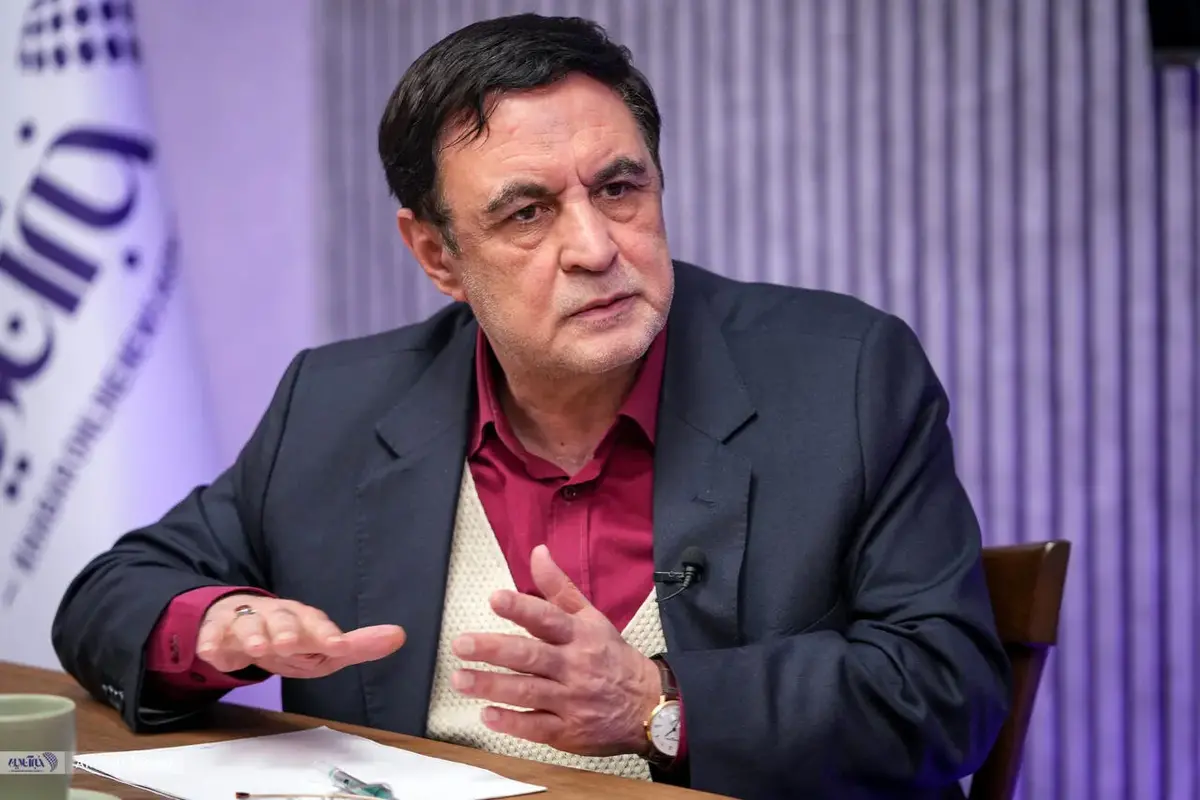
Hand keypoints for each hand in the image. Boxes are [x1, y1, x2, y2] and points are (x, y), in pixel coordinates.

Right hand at [196, 595, 405, 678]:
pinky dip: (212, 642)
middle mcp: (277, 614)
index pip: (318, 622)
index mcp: (305, 618)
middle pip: (283, 619)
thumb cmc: (292, 638)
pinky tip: (212, 652)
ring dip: (252, 636)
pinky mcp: (219, 631)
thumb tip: (399, 636)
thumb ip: (358, 645)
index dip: (326, 633)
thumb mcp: (324, 647)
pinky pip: (213, 634)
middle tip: (288, 645)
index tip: (337, 645)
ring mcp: (246, 620)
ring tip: (256, 649)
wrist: (243, 624)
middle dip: (286, 631)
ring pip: (248, 624)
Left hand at [450, 545, 661, 756]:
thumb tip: (537, 552)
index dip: (521, 608)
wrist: (647, 706)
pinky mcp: (567, 731)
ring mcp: (570, 701)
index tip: (495, 599)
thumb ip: (560, 588)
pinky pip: (536, 727)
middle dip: (494, 650)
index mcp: (579, 635)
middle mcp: (574, 666)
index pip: (548, 619)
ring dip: (492, 686)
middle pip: (531, 656)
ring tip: (460, 679)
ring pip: (527, 692)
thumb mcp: (591, 618)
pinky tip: (486, 714)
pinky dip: (511, 722)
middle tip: (461, 644)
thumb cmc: (610, 657)